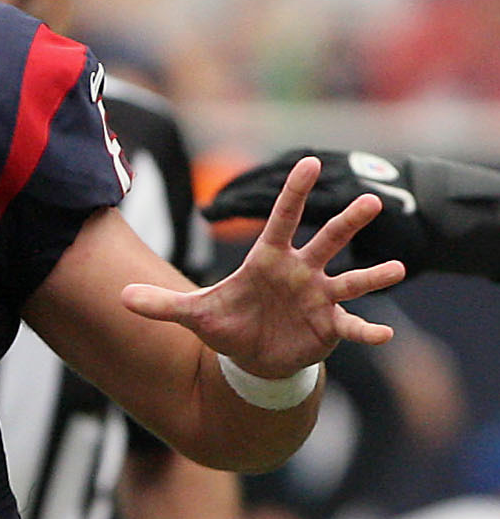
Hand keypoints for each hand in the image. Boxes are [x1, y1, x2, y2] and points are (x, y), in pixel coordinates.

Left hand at [123, 157, 404, 376]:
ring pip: (350, 280)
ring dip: (374, 274)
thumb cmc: (228, 323)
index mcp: (268, 260)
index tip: (309, 162)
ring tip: (399, 268)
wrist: (253, 356)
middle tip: (370, 200)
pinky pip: (352, 326)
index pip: (280, 219)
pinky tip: (385, 334)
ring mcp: (319, 298)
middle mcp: (300, 272)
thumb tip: (119, 296)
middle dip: (347, 222)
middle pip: (326, 240)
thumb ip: (161, 303)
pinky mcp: (329, 327)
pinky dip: (368, 331)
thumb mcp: (193, 313)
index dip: (293, 193)